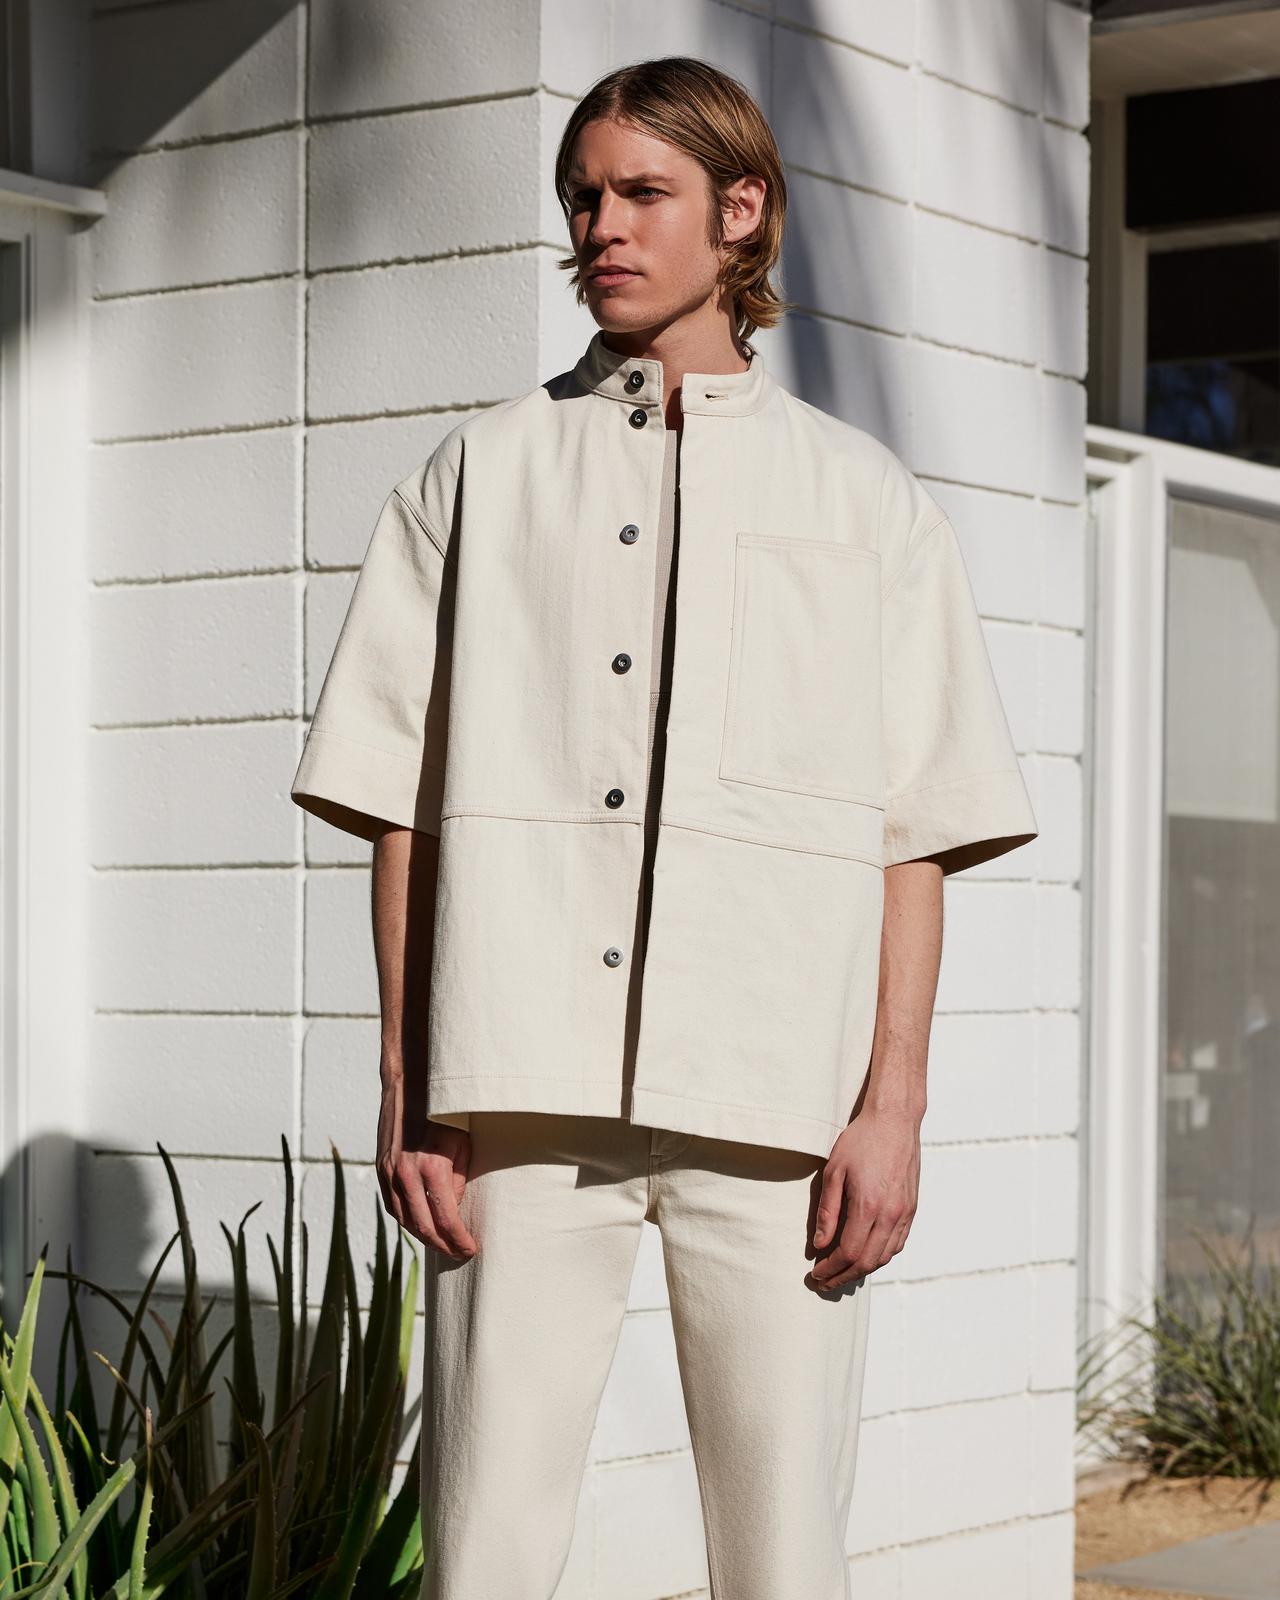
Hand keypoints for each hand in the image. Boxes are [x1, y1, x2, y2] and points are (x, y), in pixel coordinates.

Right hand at [375, 1065, 477, 1260]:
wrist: (409, 1082)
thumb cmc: (445, 1110)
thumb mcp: (464, 1143)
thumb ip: (459, 1179)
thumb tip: (454, 1207)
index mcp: (432, 1168)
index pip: (446, 1220)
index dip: (460, 1240)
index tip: (471, 1249)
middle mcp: (406, 1175)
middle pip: (423, 1228)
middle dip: (443, 1245)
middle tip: (460, 1253)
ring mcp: (389, 1173)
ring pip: (404, 1220)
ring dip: (424, 1237)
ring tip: (442, 1243)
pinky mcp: (380, 1168)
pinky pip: (392, 1205)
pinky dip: (406, 1219)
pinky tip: (420, 1225)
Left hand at [806, 1103, 920, 1293]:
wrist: (895, 1121)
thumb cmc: (860, 1141)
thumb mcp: (834, 1171)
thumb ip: (828, 1211)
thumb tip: (820, 1244)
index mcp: (868, 1206)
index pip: (848, 1253)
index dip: (831, 1268)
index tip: (815, 1273)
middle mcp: (891, 1214)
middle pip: (868, 1262)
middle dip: (844, 1276)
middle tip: (825, 1282)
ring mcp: (905, 1213)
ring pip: (885, 1256)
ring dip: (863, 1270)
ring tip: (842, 1273)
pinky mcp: (912, 1208)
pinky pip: (898, 1243)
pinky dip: (881, 1255)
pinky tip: (866, 1255)